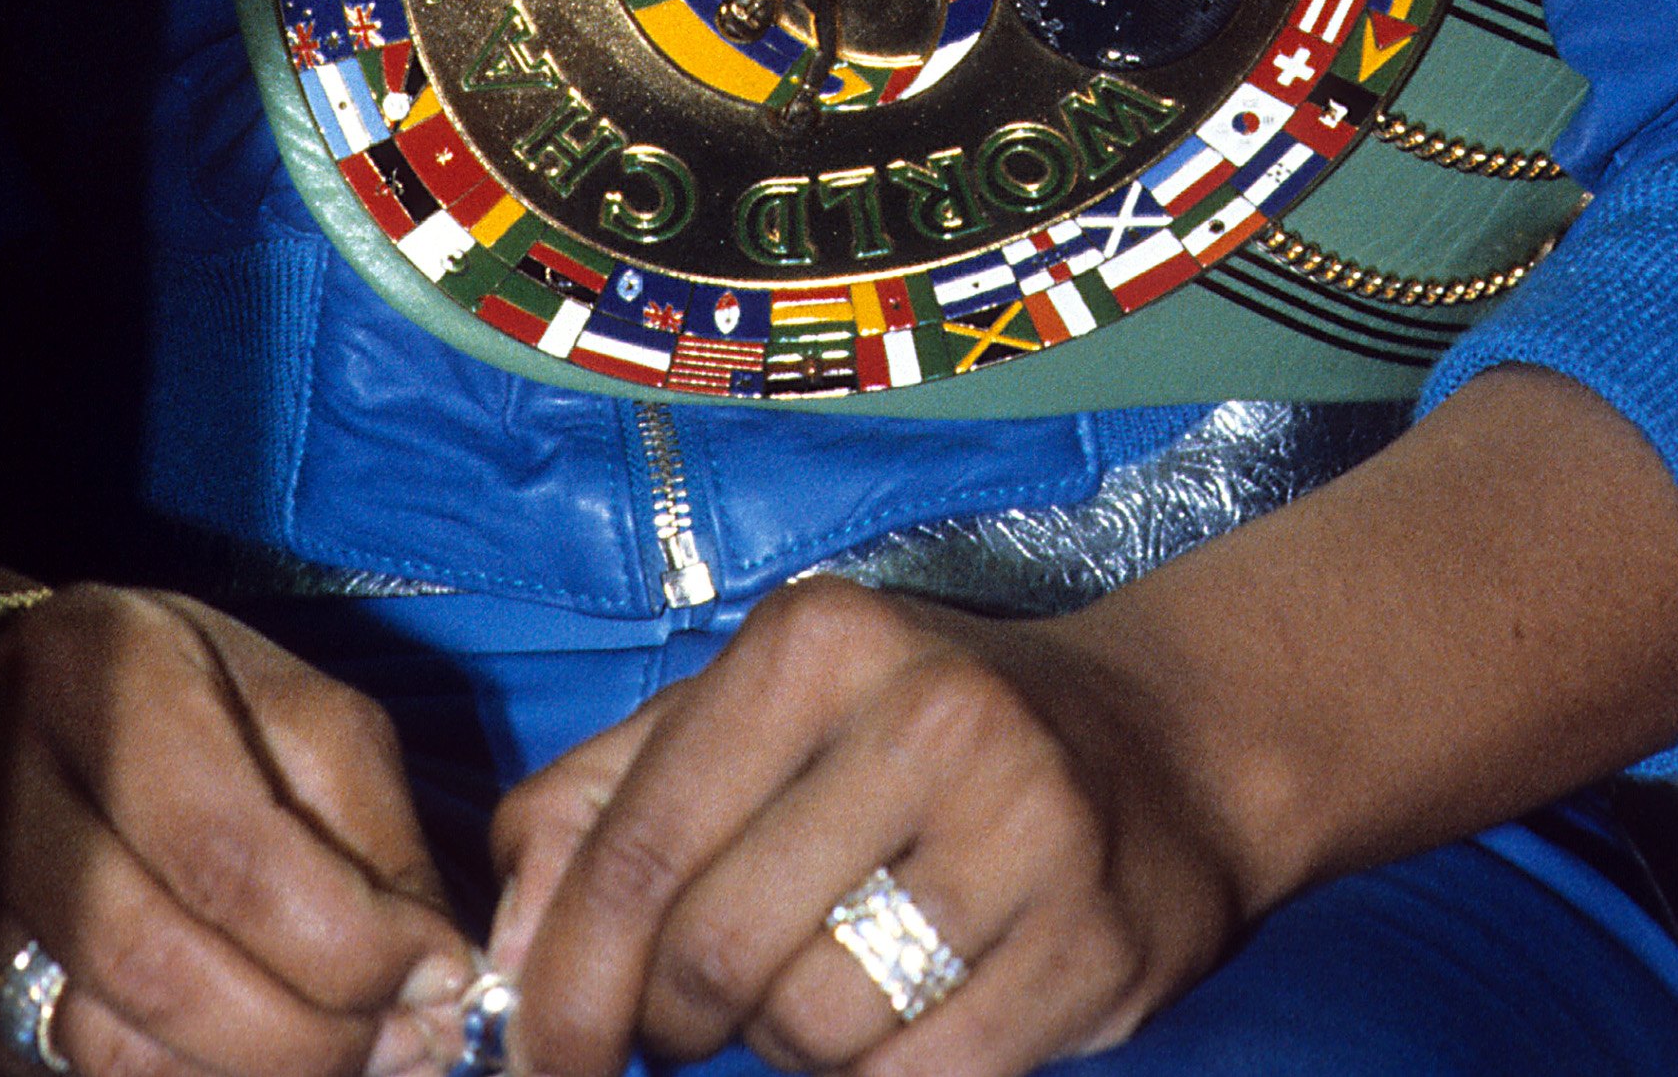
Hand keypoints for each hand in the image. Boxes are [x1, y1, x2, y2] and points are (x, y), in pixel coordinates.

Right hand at [0, 582, 474, 1076]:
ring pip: (101, 1048)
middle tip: (402, 1050)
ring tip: (337, 1058)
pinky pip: (60, 1076)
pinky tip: (238, 1058)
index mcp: (95, 661)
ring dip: (245, 1076)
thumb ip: (370, 830)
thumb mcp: (290, 707)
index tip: (438, 984)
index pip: (226, 847)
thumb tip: (438, 977)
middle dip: (305, 1038)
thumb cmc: (169, 693)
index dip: (346, 944)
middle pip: (156, 965)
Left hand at [487, 576, 1239, 1076]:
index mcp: (815, 642)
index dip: (567, 987)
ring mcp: (1022, 828)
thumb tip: (504, 948)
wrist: (1173, 747)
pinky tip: (911, 1015)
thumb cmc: (921, 736)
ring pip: (813, 1034)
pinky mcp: (1091, 946)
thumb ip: (607, 802)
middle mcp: (923, 713)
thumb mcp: (759, 716)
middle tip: (698, 1016)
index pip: (637, 849)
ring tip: (836, 977)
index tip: (541, 1060)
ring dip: (791, 1050)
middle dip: (678, 1024)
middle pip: (716, 958)